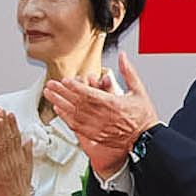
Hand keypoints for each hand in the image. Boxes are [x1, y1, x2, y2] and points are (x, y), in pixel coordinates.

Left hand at [45, 57, 160, 177]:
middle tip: (50, 84)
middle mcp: (103, 116)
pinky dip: (65, 117)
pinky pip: (76, 126)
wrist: (146, 139)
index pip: (89, 94)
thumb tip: (122, 57)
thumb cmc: (143, 116)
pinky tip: (58, 110)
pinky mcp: (94, 135)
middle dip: (61, 92)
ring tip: (49, 95)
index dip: (75, 87)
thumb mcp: (139, 90)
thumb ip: (128, 72)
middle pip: (77, 103)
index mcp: (113, 104)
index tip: (65, 81)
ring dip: (59, 103)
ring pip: (73, 114)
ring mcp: (97, 127)